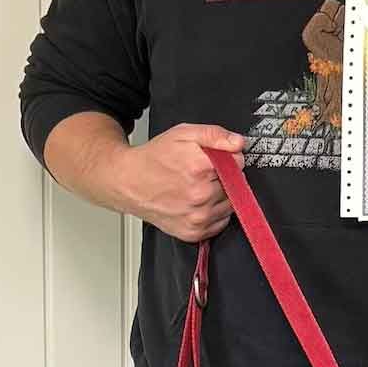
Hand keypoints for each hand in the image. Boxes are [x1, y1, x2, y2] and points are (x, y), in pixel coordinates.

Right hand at [119, 123, 247, 241]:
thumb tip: (238, 143)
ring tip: (197, 187)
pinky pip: (220, 222)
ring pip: (230, 204)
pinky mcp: (194, 232)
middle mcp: (200, 195)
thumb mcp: (183, 134)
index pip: (238, 163)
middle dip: (223, 177)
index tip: (213, 159)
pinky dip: (214, 213)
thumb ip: (215, 135)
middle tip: (201, 173)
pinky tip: (197, 202)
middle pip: (235, 185)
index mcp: (199, 167)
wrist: (129, 182)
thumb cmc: (154, 158)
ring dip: (220, 196)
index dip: (227, 158)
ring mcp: (198, 216)